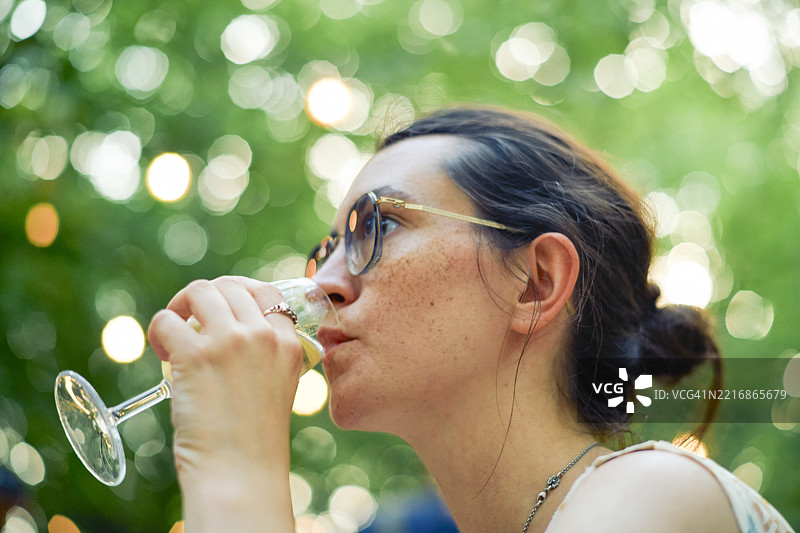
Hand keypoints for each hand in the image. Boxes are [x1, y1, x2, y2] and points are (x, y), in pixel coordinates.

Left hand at [147, 276, 299, 530]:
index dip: (238, 293)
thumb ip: (266, 355)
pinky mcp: (195, 355)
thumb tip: (231, 332)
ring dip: (181, 306)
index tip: (221, 310)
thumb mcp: (279, 385)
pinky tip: (164, 354)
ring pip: (199, 291)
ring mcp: (229, 341)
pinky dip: (159, 331)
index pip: (266, 292)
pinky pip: (166, 320)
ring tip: (175, 333)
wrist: (241, 472)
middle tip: (191, 321)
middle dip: (205, 298)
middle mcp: (262, 334)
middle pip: (229, 285)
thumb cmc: (255, 439)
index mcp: (288, 343)